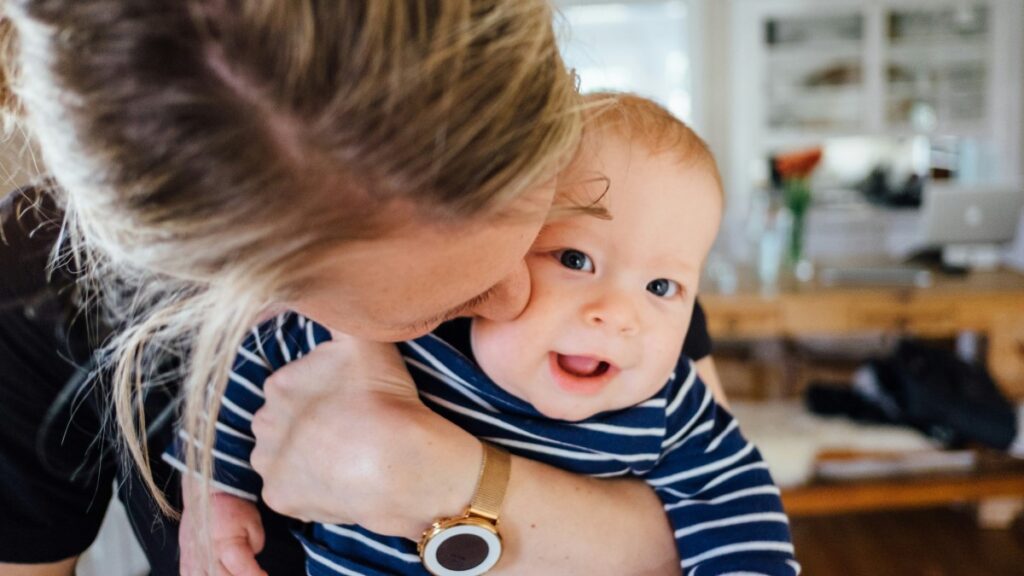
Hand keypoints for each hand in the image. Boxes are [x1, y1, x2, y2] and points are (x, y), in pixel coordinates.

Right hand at [180, 480, 266, 575]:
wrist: (207, 493)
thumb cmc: (232, 506)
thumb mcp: (253, 522)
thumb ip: (256, 545)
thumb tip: (252, 561)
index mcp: (227, 546)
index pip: (244, 572)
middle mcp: (208, 557)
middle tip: (249, 573)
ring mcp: (194, 560)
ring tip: (231, 572)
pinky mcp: (185, 559)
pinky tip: (212, 574)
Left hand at [249, 334, 480, 538]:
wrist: (397, 461)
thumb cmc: (384, 399)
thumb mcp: (363, 339)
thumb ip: (338, 316)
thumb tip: (323, 294)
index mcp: (278, 383)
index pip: (292, 387)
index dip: (321, 395)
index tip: (348, 402)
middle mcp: (263, 421)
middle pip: (283, 422)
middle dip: (307, 425)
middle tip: (347, 429)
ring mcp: (269, 462)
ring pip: (282, 457)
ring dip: (305, 457)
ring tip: (344, 457)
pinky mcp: (279, 497)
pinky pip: (290, 492)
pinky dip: (310, 489)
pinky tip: (338, 481)